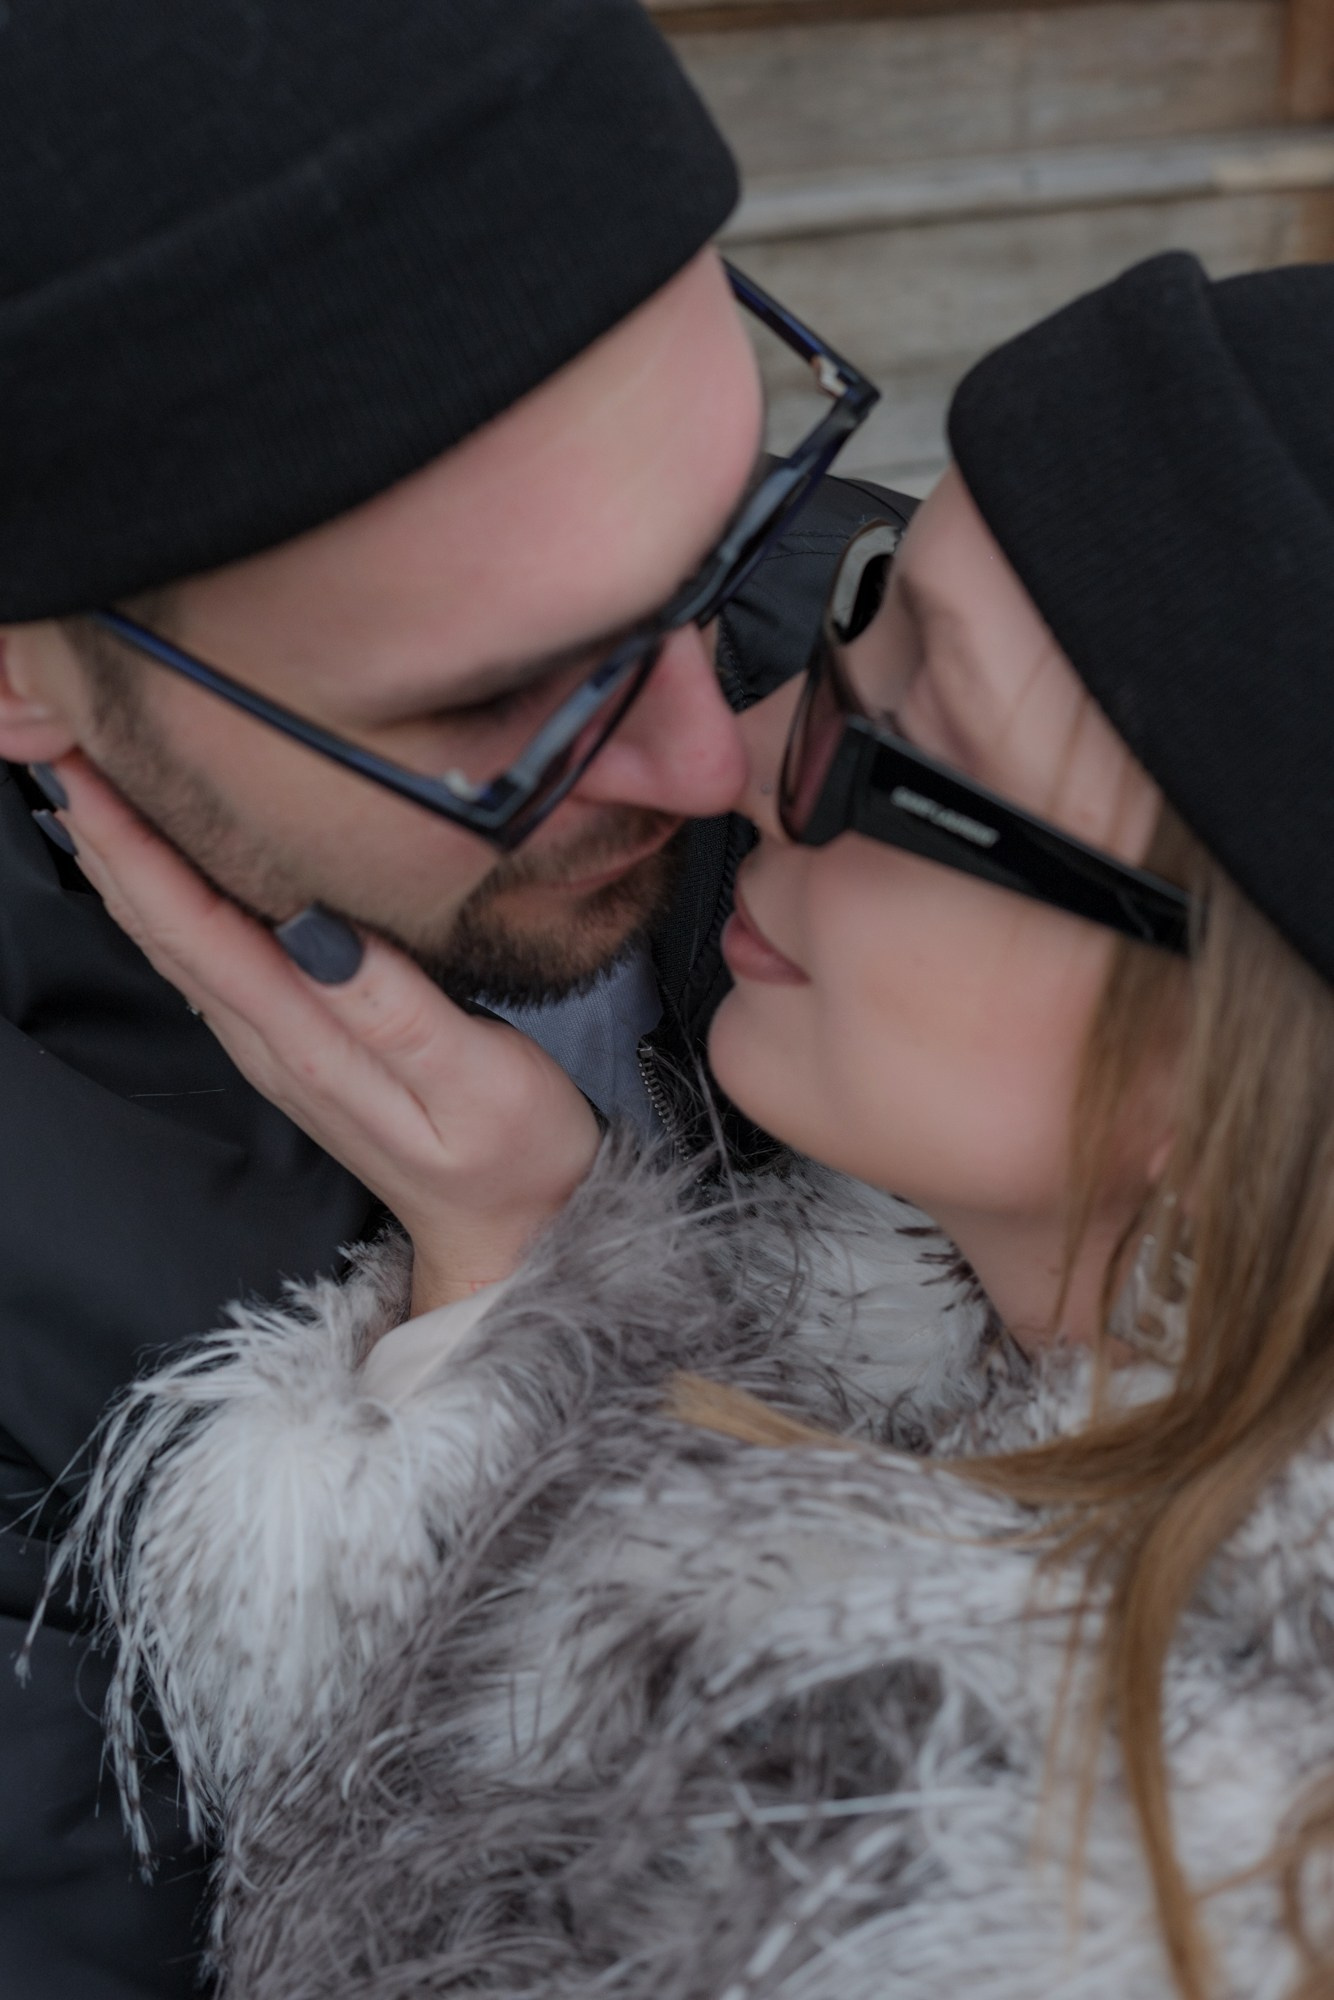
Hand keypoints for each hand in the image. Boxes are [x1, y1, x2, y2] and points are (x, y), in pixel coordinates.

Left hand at [47, 754, 601, 1314]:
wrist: (514, 1233)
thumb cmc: (512, 1155)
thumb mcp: (476, 1080)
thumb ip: (395, 1007)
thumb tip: (315, 931)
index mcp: (306, 1040)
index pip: (194, 928)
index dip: (135, 845)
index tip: (89, 763)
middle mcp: (271, 1041)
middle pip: (163, 929)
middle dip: (109, 836)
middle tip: (63, 740)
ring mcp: (276, 1047)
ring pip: (175, 942)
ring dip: (126, 865)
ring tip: (90, 784)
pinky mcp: (296, 1044)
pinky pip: (206, 959)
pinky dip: (167, 901)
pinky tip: (161, 868)